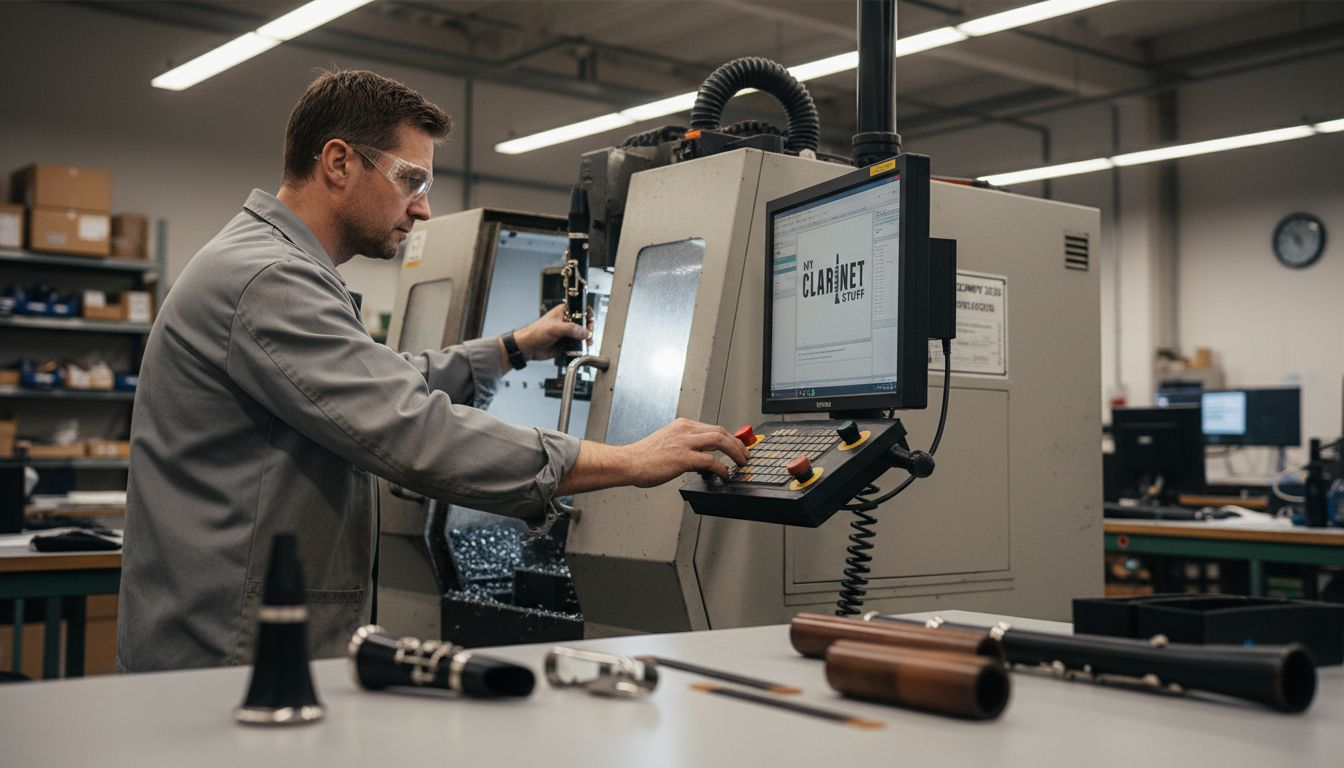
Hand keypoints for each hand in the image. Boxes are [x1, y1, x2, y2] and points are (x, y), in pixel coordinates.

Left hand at [513, 303, 590, 360]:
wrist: (528, 348)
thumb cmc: (535, 333)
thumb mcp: (554, 328)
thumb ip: (571, 329)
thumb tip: (584, 332)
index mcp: (564, 311)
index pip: (582, 310)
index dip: (587, 316)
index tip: (589, 325)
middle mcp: (567, 321)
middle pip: (585, 324)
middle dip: (588, 330)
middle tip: (588, 337)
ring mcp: (567, 333)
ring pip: (582, 335)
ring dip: (586, 340)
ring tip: (586, 344)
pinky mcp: (567, 343)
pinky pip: (578, 345)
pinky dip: (581, 348)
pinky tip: (580, 349)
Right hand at [620, 418, 748, 486]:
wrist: (628, 462)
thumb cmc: (643, 457)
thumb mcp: (667, 442)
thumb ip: (684, 445)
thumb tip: (701, 458)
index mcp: (681, 425)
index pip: (712, 427)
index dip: (729, 437)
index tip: (737, 445)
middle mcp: (685, 430)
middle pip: (720, 431)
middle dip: (737, 443)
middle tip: (745, 454)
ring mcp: (684, 442)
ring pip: (720, 440)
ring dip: (735, 451)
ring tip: (741, 462)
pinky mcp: (683, 457)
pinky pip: (710, 461)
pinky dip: (722, 468)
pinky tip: (724, 475)